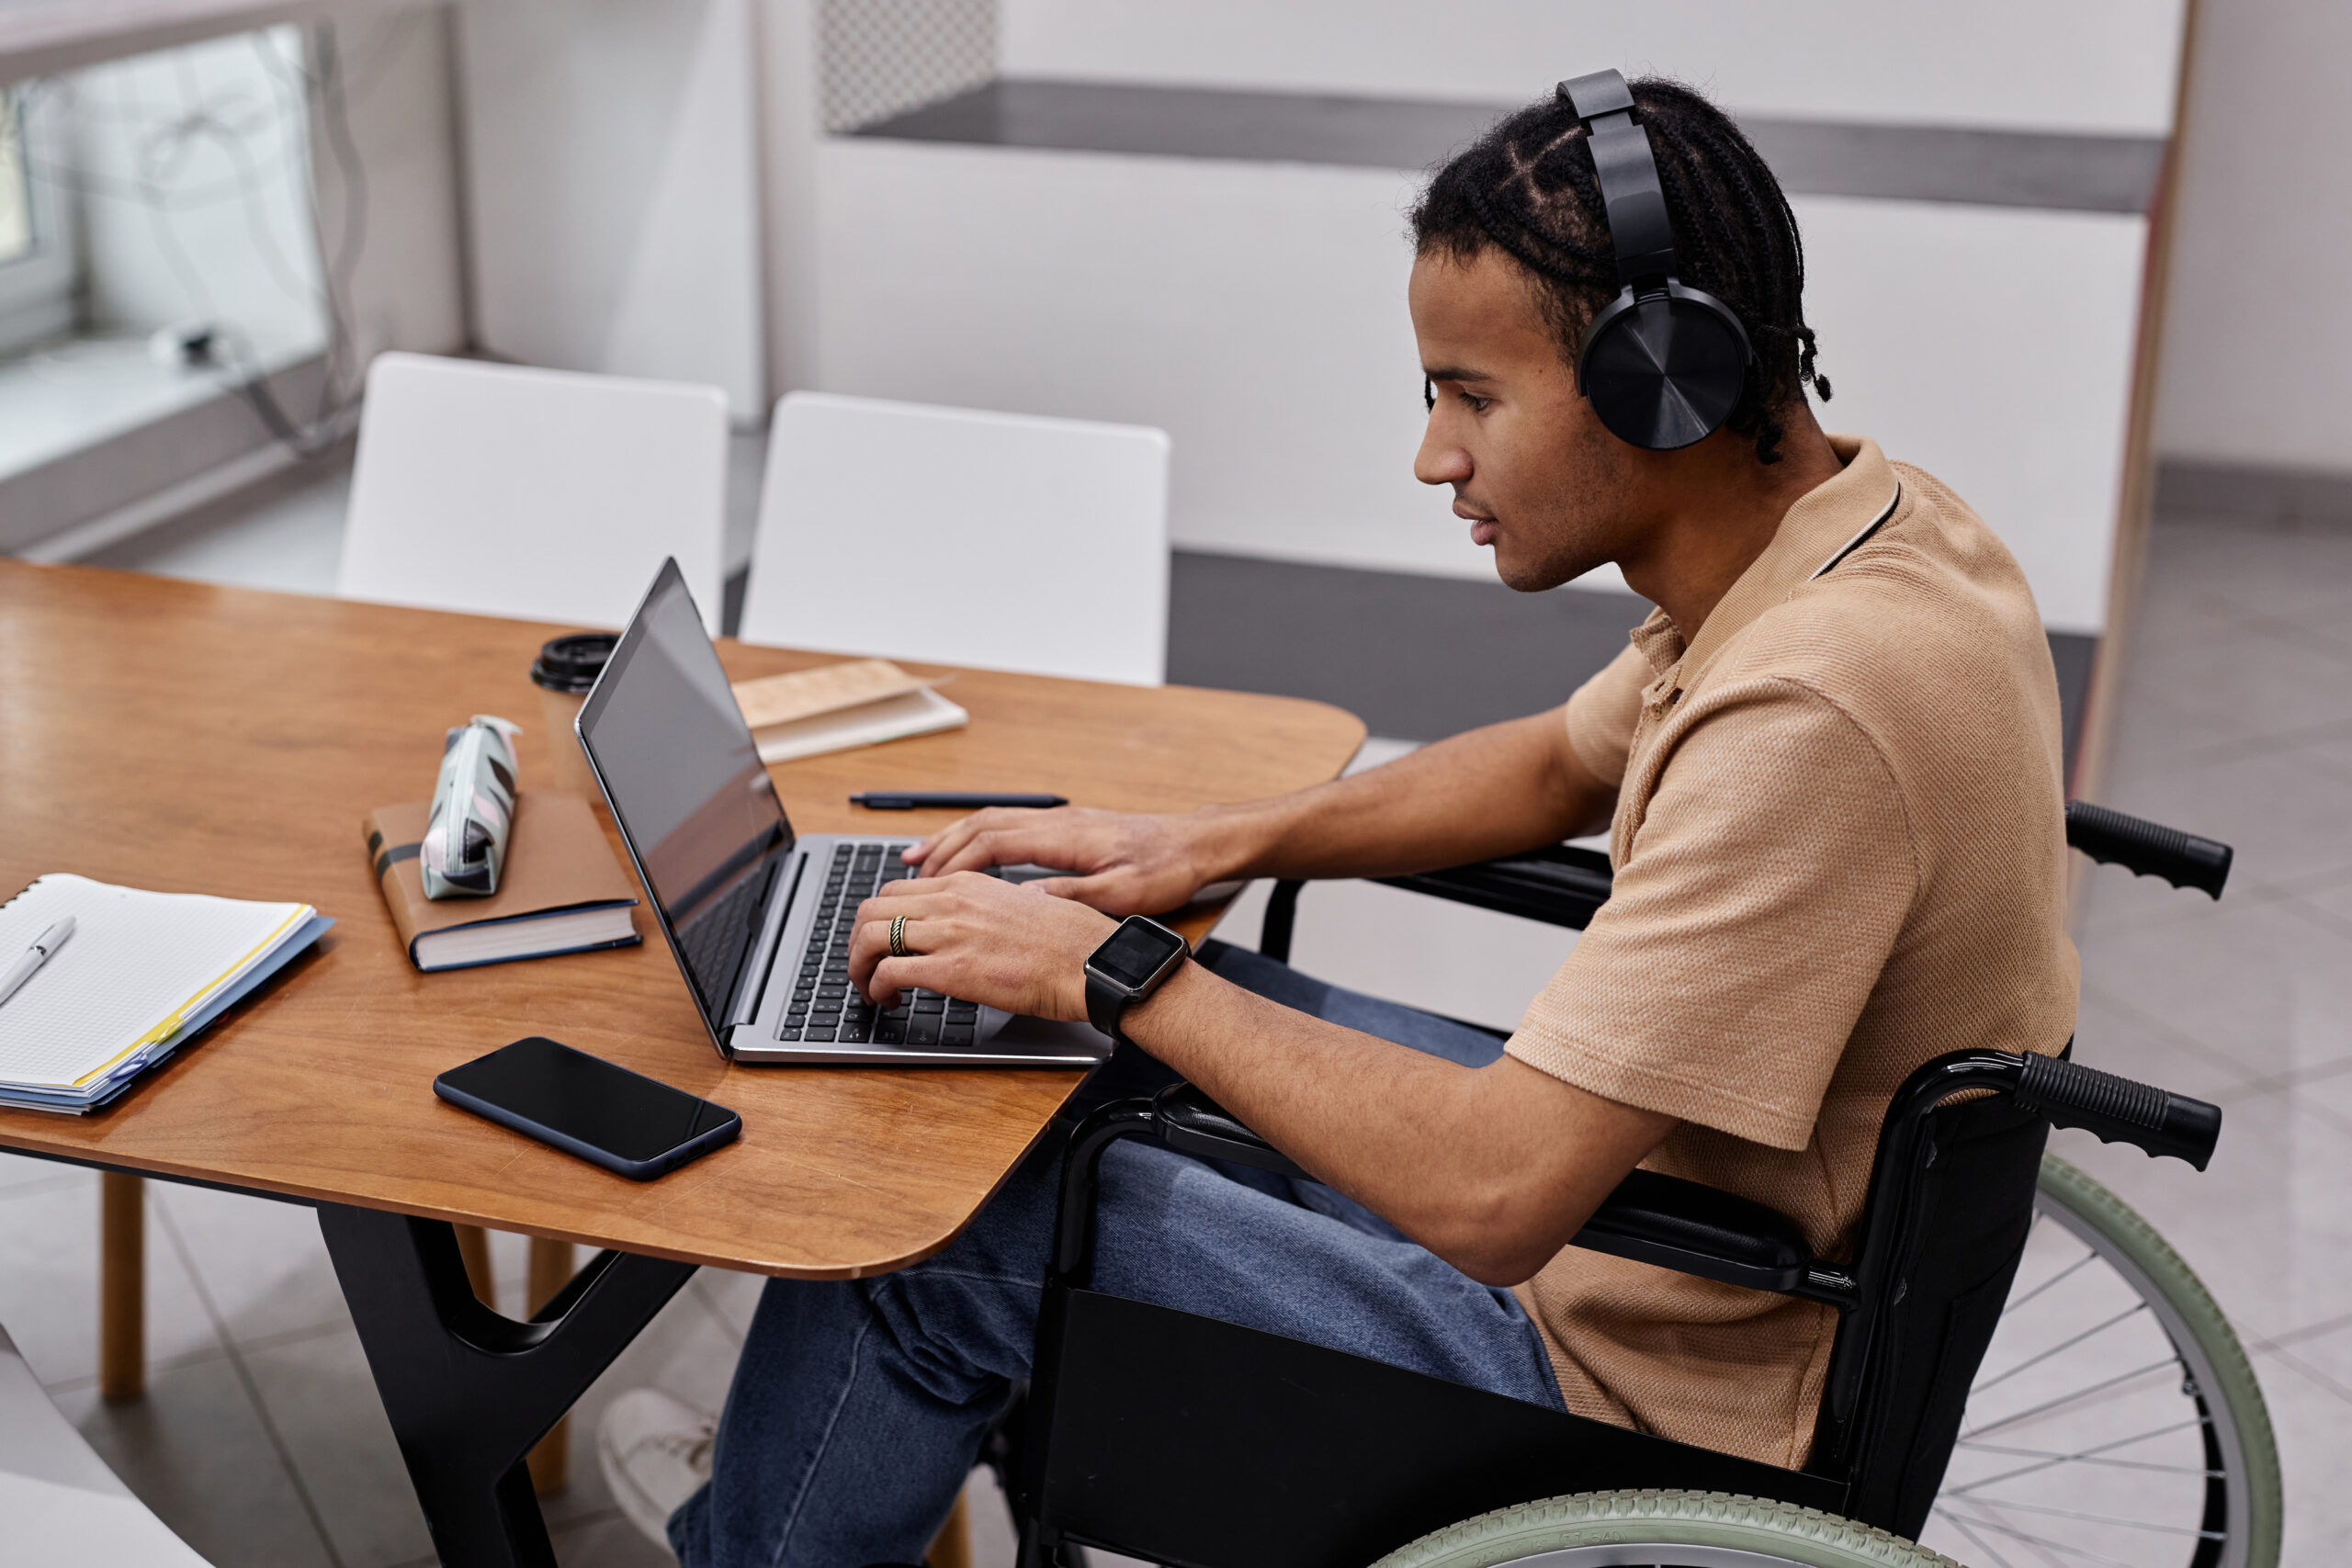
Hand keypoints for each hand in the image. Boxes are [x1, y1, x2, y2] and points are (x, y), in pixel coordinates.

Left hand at [848, 870, 1116, 1017]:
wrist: (1090, 962)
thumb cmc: (1070, 942)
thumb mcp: (1022, 906)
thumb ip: (988, 910)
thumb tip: (972, 927)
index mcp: (969, 884)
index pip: (899, 889)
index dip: (880, 918)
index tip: (882, 941)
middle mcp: (952, 902)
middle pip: (873, 907)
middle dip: (858, 940)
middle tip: (864, 966)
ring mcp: (950, 933)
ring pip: (871, 937)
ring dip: (859, 966)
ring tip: (868, 989)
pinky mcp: (952, 969)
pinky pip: (889, 972)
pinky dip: (876, 988)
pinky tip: (889, 1002)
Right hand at [906, 806, 1222, 915]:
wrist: (1197, 844)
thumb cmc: (1165, 869)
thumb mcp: (1122, 892)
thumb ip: (1071, 894)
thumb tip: (1022, 900)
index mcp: (1064, 836)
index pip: (993, 842)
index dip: (954, 862)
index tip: (926, 884)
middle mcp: (1055, 821)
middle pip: (981, 826)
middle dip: (939, 849)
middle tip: (905, 874)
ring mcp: (1059, 820)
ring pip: (991, 821)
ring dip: (951, 839)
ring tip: (917, 860)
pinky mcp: (1066, 826)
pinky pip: (1007, 825)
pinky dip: (976, 837)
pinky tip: (967, 854)